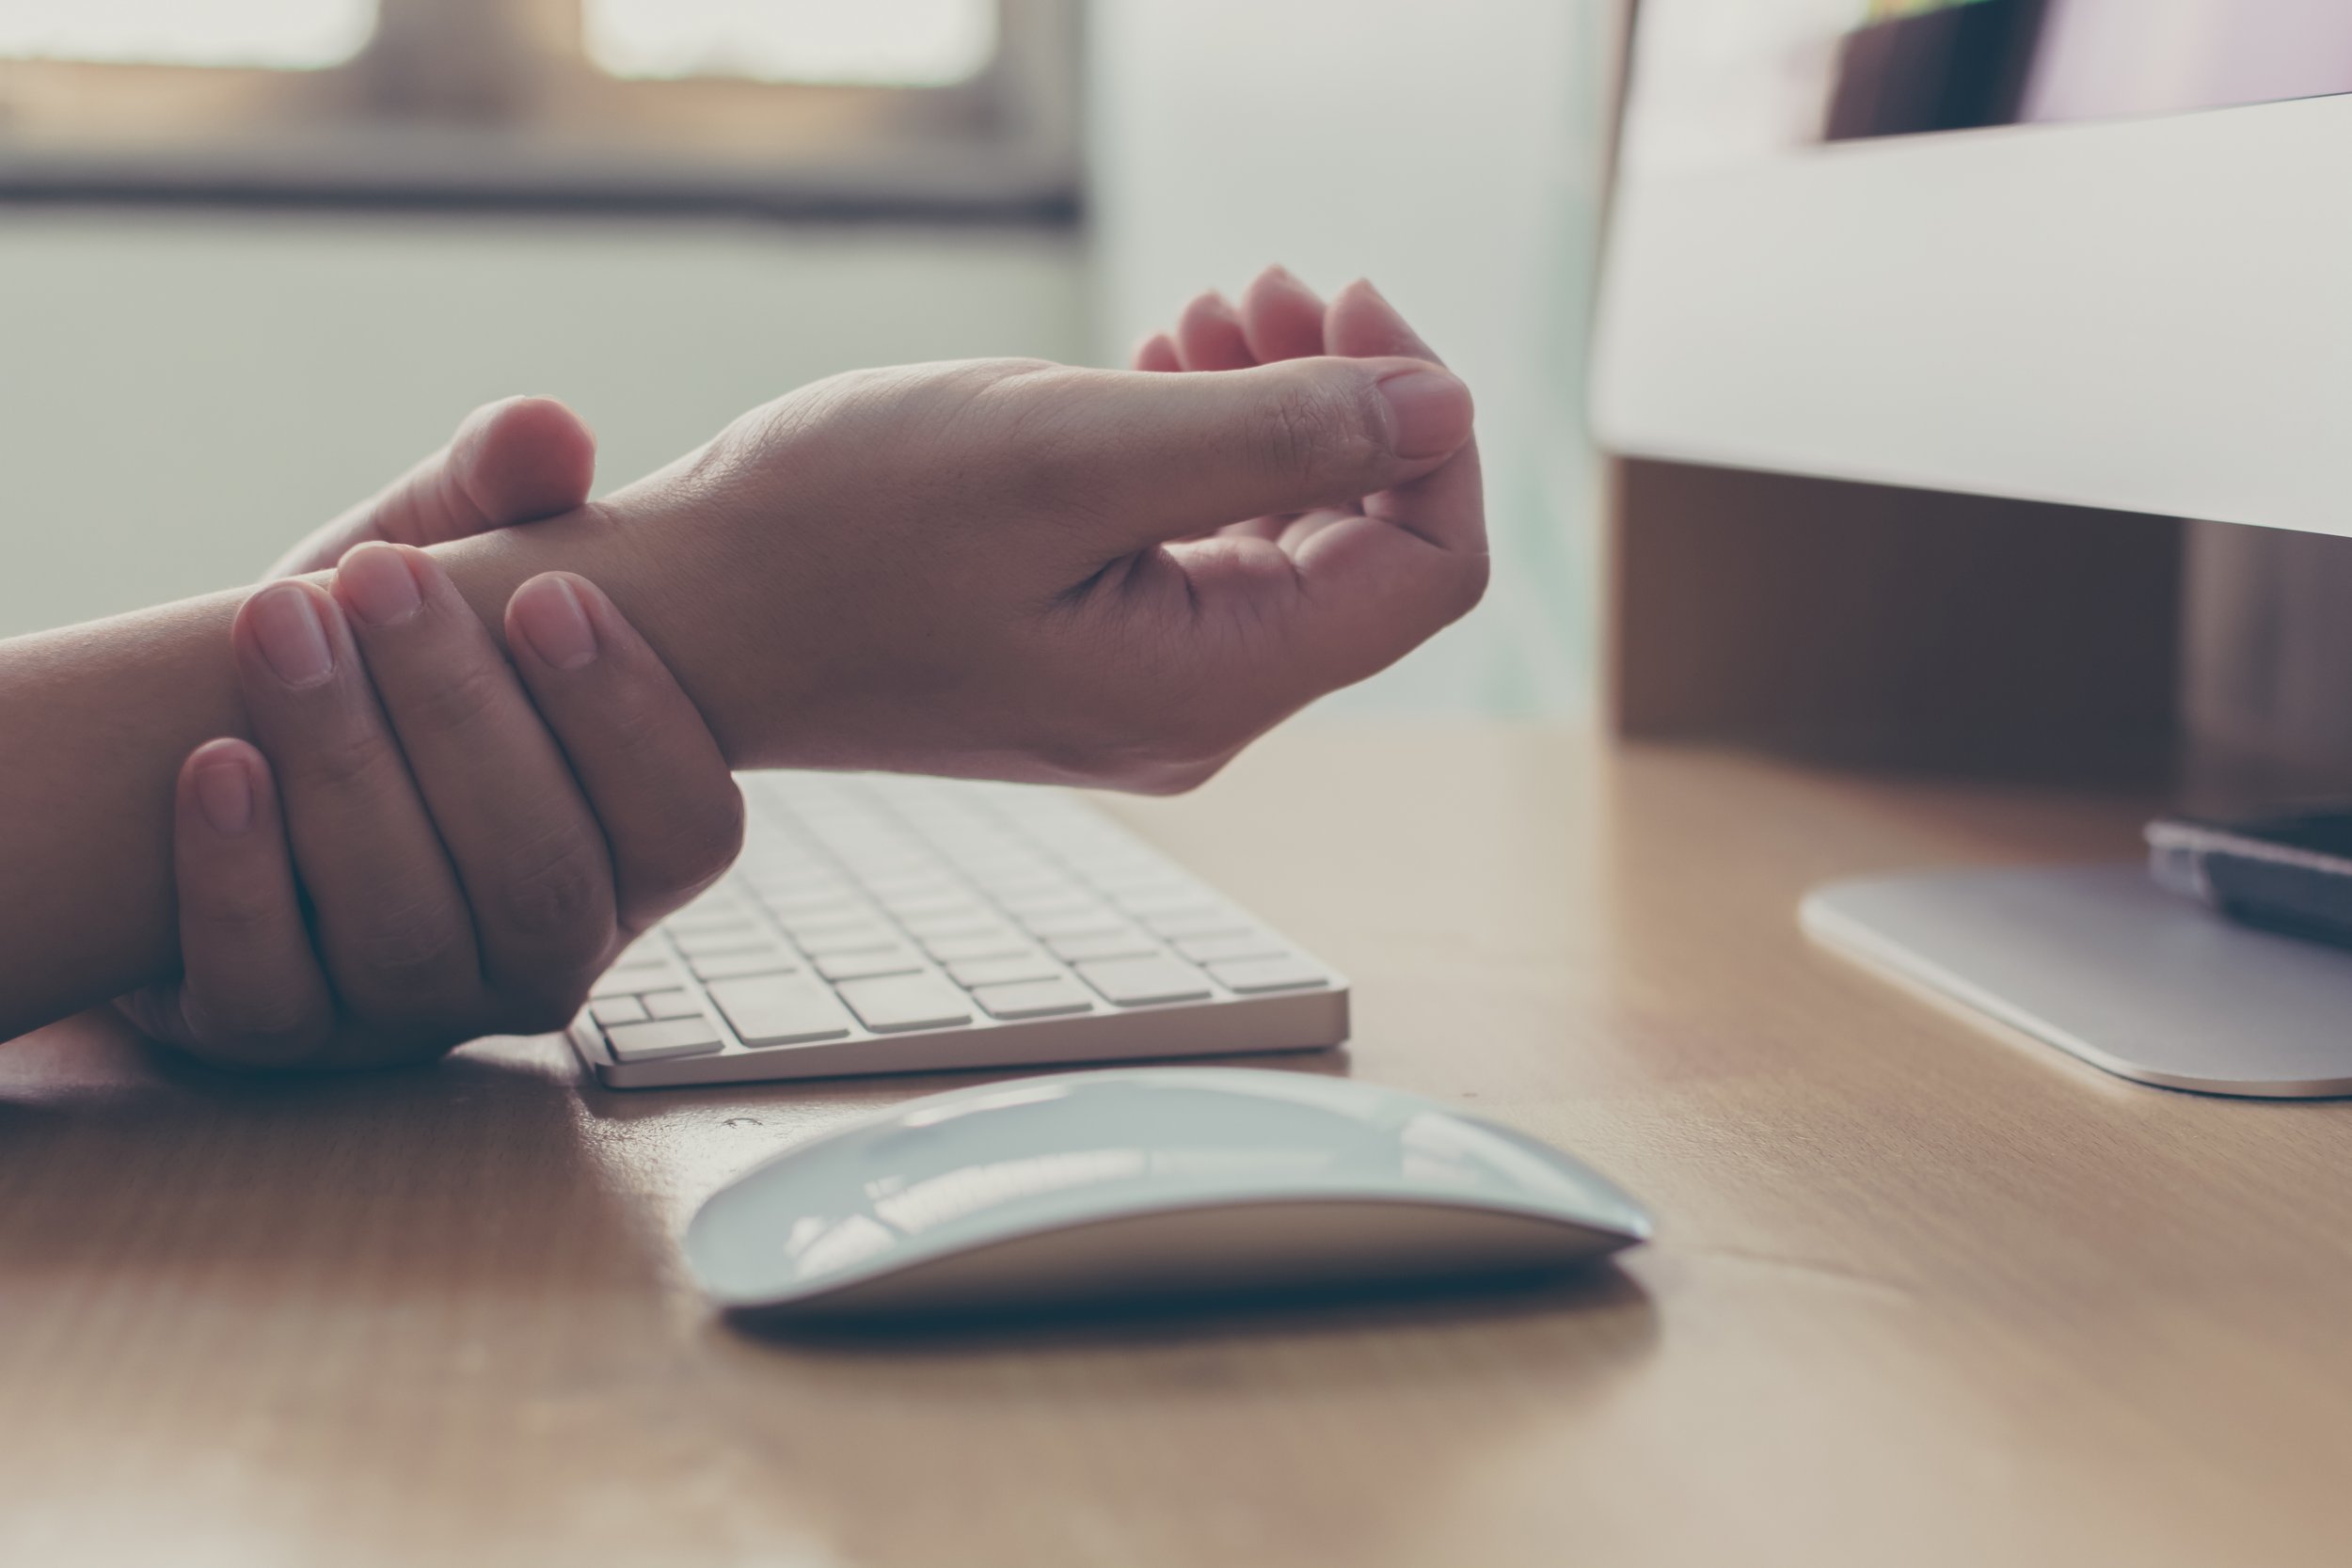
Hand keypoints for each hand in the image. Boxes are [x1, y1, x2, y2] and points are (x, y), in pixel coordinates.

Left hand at [118, 407, 741, 1069]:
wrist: (218, 761)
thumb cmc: (373, 666)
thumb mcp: (442, 566)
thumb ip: (501, 494)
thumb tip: (552, 430)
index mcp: (626, 848)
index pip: (687, 826)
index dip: (629, 720)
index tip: (549, 592)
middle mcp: (549, 948)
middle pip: (543, 877)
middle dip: (461, 718)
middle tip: (381, 577)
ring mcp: (417, 1008)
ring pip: (413, 934)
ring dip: (346, 774)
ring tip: (280, 630)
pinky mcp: (283, 1036)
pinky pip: (273, 994)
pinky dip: (241, 880)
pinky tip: (216, 764)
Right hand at [571, 269, 1484, 790]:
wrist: (685, 617)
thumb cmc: (839, 533)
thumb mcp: (1069, 453)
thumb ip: (1273, 434)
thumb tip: (1445, 411)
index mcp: (1213, 683)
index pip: (1426, 570)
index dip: (1425, 427)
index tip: (1348, 306)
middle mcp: (1199, 707)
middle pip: (1365, 550)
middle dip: (1346, 401)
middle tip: (1263, 286)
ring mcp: (1147, 686)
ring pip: (1286, 540)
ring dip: (1274, 410)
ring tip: (1208, 313)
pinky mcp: (1095, 651)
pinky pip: (1204, 549)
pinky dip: (1205, 450)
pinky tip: (1160, 369)